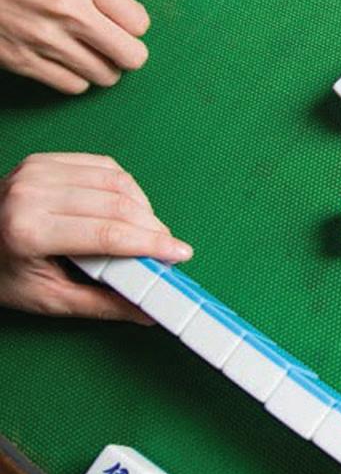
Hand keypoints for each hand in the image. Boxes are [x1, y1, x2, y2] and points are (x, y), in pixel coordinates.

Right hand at [0, 0, 149, 93]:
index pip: (139, 23)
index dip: (133, 26)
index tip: (123, 24)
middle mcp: (68, 9)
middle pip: (132, 56)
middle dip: (127, 54)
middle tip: (115, 46)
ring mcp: (45, 37)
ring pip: (105, 76)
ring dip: (101, 68)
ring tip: (87, 53)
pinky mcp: (23, 60)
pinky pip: (73, 86)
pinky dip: (74, 78)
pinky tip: (65, 62)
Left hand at [0, 153, 192, 322]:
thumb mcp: (46, 298)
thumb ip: (101, 305)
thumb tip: (147, 312)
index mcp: (28, 232)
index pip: (108, 234)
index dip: (151, 244)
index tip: (179, 253)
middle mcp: (31, 194)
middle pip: (117, 204)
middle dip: (153, 227)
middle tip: (167, 248)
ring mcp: (37, 172)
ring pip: (116, 181)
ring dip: (143, 206)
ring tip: (148, 229)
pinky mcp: (44, 161)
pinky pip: (104, 166)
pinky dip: (125, 186)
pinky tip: (128, 206)